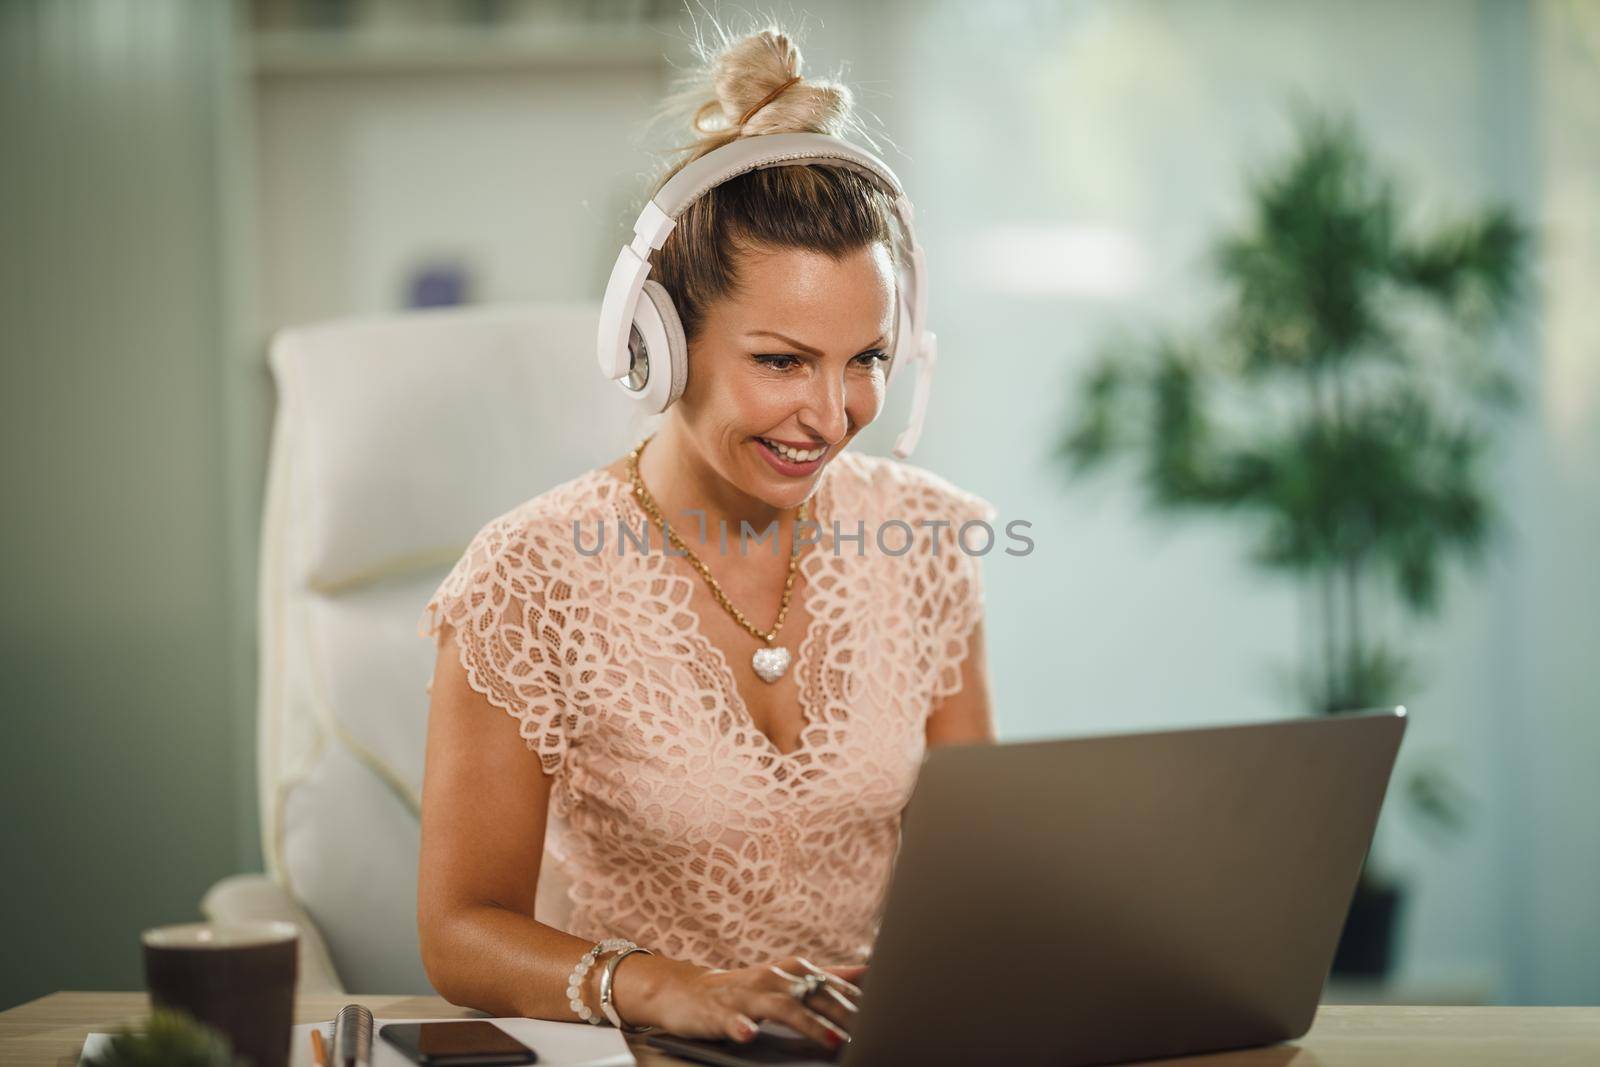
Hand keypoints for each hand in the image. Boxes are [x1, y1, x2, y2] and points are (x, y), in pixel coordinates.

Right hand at [630, 954, 868, 1049]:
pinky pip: (730, 1019)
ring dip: (808, 1023)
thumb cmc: (743, 989)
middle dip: (842, 1014)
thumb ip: (825, 976)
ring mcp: (744, 995)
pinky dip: (741, 1026)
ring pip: (781, 1007)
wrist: (685, 991)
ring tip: (830, 1039)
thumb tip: (866, 972)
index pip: (830, 984)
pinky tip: (749, 1034)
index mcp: (790, 971)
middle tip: (868, 1032)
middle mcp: (771, 978)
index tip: (884, 1015)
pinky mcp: (717, 1012)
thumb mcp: (786, 979)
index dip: (857, 1000)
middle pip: (813, 994)